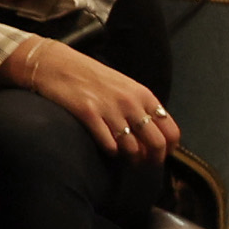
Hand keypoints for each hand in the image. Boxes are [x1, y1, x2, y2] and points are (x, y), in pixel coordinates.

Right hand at [10, 39, 178, 158]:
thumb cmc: (92, 78)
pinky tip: (107, 148)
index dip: (169, 149)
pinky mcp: (89, 114)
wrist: (57, 64)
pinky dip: (111, 152)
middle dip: (153, 160)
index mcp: (144, 95)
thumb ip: (142, 108)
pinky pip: (109, 145)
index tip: (161, 155)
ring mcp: (110, 108)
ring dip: (130, 159)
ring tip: (125, 158)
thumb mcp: (125, 87)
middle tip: (144, 163)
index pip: (171, 130)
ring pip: (133, 149)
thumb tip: (157, 136)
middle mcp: (130, 102)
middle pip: (156, 144)